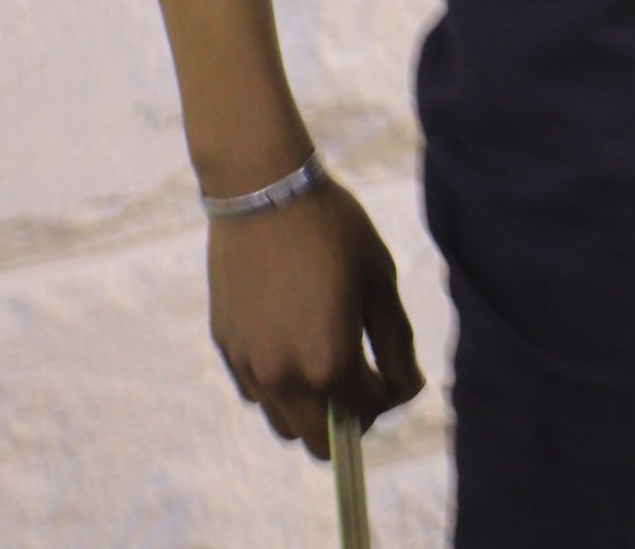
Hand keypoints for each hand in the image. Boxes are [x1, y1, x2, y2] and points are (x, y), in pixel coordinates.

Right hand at [208, 174, 426, 459]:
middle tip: (364, 378)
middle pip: (319, 444)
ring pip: (284, 424)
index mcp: (328, 362)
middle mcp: (283, 378)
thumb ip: (398, 343)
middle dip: (350, 421)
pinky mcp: (226, 349)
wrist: (262, 189)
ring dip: (311, 410)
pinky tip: (293, 341)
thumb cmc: (332, 228)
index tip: (396, 369)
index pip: (368, 412)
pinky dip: (279, 387)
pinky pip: (257, 393)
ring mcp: (249, 367)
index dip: (390, 394)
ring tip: (326, 359)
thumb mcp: (380, 280)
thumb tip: (407, 388)